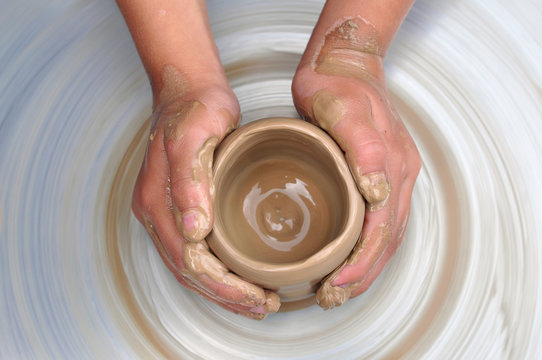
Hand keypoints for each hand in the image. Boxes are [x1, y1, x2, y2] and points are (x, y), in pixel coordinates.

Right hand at [131, 81, 279, 318]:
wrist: (189, 90)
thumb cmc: (195, 108)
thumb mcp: (193, 137)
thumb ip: (189, 182)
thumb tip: (191, 232)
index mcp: (157, 202)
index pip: (189, 261)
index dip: (223, 286)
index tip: (255, 296)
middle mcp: (157, 213)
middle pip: (189, 272)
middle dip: (226, 296)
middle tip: (263, 306)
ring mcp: (166, 212)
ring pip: (191, 268)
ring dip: (222, 290)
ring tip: (255, 302)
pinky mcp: (180, 208)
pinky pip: (195, 252)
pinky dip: (217, 273)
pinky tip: (239, 277)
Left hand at [292, 11, 420, 308]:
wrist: (344, 63)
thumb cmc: (336, 85)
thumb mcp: (343, 109)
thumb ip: (365, 148)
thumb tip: (379, 192)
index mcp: (391, 165)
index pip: (380, 230)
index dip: (360, 264)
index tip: (335, 285)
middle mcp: (398, 175)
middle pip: (386, 240)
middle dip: (362, 276)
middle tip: (332, 298)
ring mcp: (394, 175)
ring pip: (387, 235)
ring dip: (366, 268)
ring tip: (340, 289)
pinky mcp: (381, 173)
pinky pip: (381, 221)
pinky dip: (368, 248)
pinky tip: (351, 258)